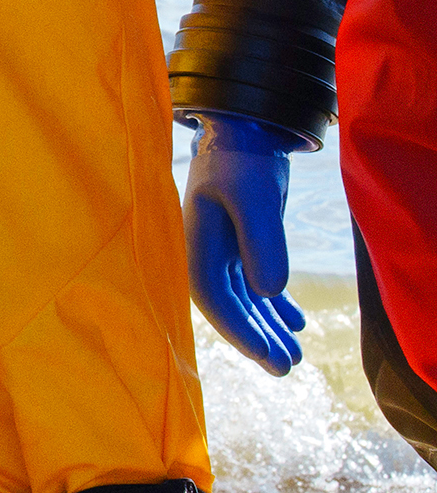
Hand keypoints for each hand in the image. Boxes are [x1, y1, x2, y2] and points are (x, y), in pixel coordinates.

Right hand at [185, 113, 310, 375]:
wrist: (245, 125)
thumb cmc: (244, 157)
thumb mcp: (256, 197)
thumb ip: (263, 243)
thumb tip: (269, 293)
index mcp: (195, 241)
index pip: (212, 297)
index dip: (238, 329)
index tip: (267, 355)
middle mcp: (204, 250)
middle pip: (229, 304)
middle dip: (256, 338)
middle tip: (286, 368)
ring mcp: (223, 246)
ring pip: (245, 297)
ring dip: (268, 325)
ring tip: (296, 355)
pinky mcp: (242, 241)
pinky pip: (256, 282)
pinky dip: (275, 303)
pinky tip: (296, 322)